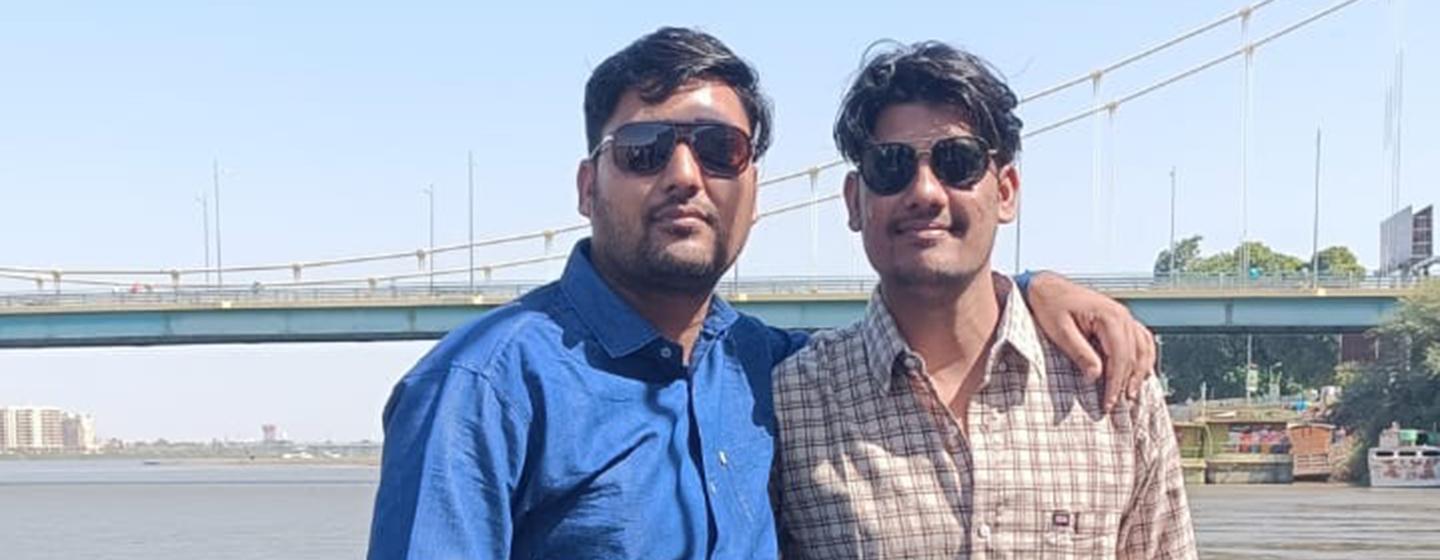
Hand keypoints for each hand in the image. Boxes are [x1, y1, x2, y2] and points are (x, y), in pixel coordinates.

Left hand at [1023, 271, 1155, 410]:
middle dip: (1126, 382)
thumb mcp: (1060, 331)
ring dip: (1139, 371)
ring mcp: (1124, 315)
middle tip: (1116, 404)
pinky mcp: (1120, 318)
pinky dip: (1143, 356)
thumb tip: (1096, 376)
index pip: (1120, 357)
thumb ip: (1080, 353)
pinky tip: (1139, 370)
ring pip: (1143, 348)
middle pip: (1133, 355)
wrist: (1046, 286)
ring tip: (1131, 393)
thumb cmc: (1050, 304)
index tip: (1108, 402)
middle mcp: (1122, 315)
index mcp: (1109, 316)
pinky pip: (1141, 338)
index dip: (1115, 383)